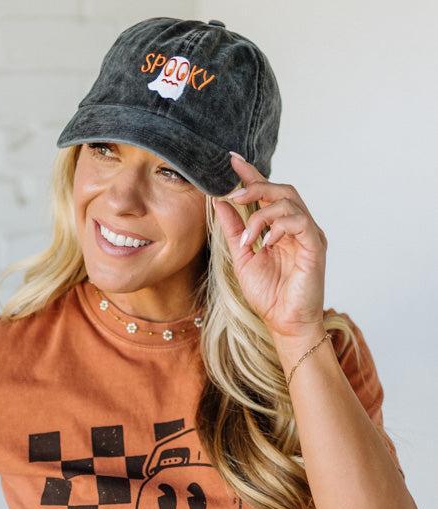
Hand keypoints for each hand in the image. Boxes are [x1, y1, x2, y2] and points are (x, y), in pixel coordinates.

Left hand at [212, 154, 326, 347]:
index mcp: (279, 228)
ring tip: (247, 235)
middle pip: (281, 190)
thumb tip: (219, 203)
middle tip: (234, 192)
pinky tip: (265, 243)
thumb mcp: (242, 257)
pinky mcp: (315, 246)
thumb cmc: (268, 295)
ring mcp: (307, 235)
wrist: (284, 323)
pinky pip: (300, 222)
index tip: (231, 159)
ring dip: (262, 214)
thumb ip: (233, 229)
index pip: (266, 194)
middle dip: (256, 186)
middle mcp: (296, 227)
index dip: (251, 174)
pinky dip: (278, 227)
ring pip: (289, 202)